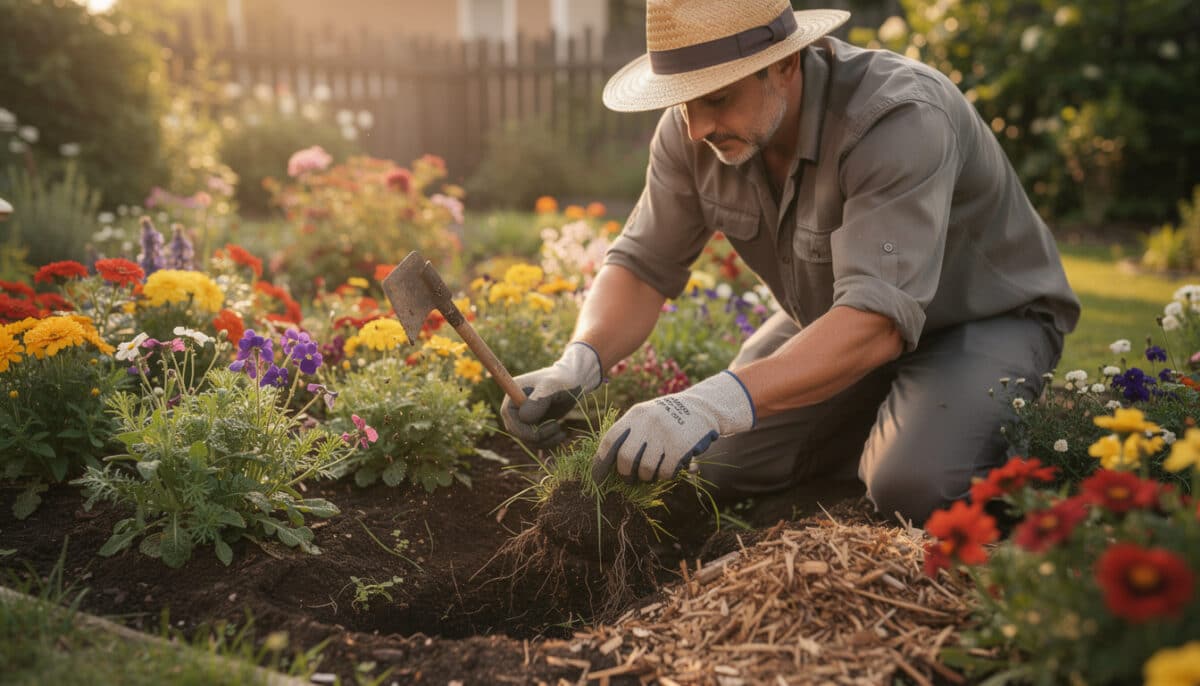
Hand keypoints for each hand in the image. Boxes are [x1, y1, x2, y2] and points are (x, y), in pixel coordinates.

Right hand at [501, 342, 602, 446]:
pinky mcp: (535, 425)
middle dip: (535, 436)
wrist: (573, 382)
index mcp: (514, 393)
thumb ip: (538, 401)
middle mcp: (516, 406)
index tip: (539, 434)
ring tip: (561, 432)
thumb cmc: (562, 380)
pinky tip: (561, 436)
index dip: (520, 429)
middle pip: (516, 431)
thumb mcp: (551, 386)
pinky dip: (548, 442)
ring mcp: (525, 417)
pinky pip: (536, 441)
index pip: (508, 416)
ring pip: (527, 439)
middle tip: (556, 427)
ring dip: (544, 441)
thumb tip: (524, 418)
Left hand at [592, 371, 755, 482]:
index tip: (597, 477)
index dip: (601, 462)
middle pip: (626, 459)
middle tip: (629, 479)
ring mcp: (664, 435)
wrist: (702, 407)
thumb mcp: (646, 414)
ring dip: (647, 476)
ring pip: (646, 470)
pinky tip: (668, 467)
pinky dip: (665, 475)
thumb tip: (608, 463)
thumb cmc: (668, 416)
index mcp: (635, 415)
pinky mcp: (680, 448)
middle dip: (625, 474)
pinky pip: (665, 472)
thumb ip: (629, 433)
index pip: (610, 441)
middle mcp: (648, 423)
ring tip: (652, 471)